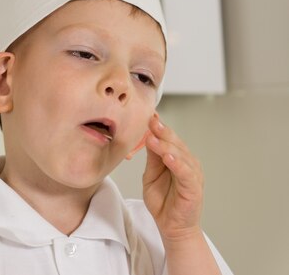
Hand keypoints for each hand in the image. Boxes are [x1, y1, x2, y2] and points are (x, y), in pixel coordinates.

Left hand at [142, 114, 204, 242]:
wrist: (171, 226)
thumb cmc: (163, 200)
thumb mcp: (151, 174)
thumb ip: (152, 157)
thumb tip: (147, 135)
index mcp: (177, 157)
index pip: (168, 138)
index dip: (158, 127)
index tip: (149, 115)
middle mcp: (187, 162)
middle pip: (175, 143)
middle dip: (162, 131)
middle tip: (151, 121)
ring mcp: (192, 174)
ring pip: (180, 155)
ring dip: (166, 146)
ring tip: (153, 138)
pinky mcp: (194, 187)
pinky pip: (186, 173)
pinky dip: (177, 164)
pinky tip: (168, 157)